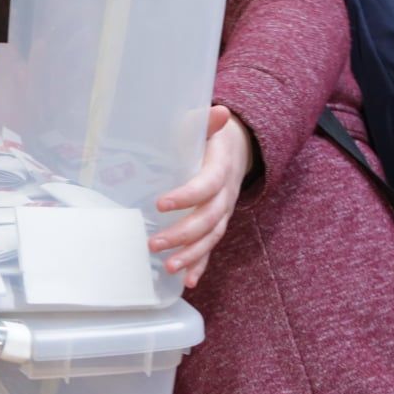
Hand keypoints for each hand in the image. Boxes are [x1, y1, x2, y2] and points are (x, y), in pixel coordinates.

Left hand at [151, 106, 255, 288]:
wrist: (239, 149)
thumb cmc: (213, 138)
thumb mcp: (209, 127)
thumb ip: (207, 122)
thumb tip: (219, 111)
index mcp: (221, 169)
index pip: (207, 185)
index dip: (187, 196)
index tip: (161, 203)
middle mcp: (225, 196)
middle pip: (208, 219)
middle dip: (182, 234)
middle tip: (154, 244)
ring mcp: (223, 213)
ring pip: (211, 238)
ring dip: (191, 256)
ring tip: (169, 268)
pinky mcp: (217, 224)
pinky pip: (210, 248)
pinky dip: (200, 266)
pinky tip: (187, 282)